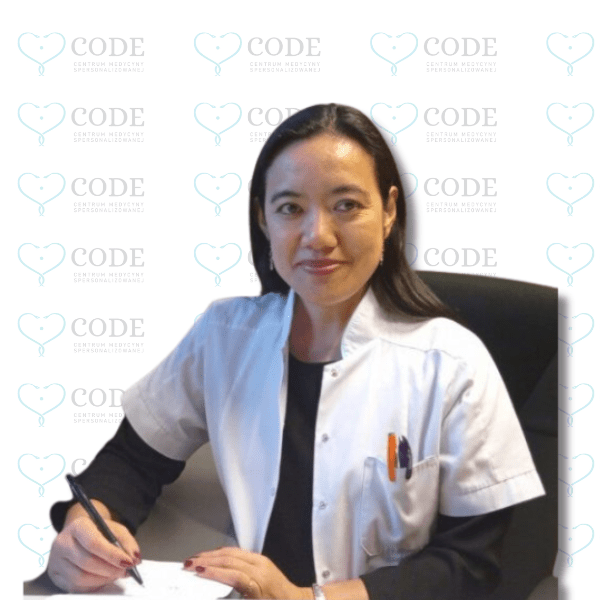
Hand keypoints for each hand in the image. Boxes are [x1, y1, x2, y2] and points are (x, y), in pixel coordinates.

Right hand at [47, 502, 140, 592]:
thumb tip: (135, 558)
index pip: (93, 543)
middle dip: (110, 569)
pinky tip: (104, 579)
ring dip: (103, 580)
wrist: (79, 534)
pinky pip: (75, 588)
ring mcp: (56, 561)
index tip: (128, 562)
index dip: (112, 555)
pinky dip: (94, 586)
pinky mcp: (55, 576)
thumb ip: (127, 542)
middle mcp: (63, 543)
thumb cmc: (98, 532)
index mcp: (78, 526)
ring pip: (80, 578)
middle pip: (87, 562)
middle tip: (126, 571)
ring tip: (117, 575)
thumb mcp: (115, 529)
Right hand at [183, 547, 311, 598]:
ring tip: (195, 558)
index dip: (214, 572)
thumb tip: (218, 593)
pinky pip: (238, 552)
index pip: (232, 574)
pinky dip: (222, 553)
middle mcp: (259, 568)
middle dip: (206, 560)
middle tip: (188, 563)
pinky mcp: (260, 559)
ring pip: (232, 552)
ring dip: (211, 554)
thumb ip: (234, 597)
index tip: (197, 571)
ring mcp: (260, 561)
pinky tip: (212, 556)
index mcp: (258, 583)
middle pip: (229, 559)